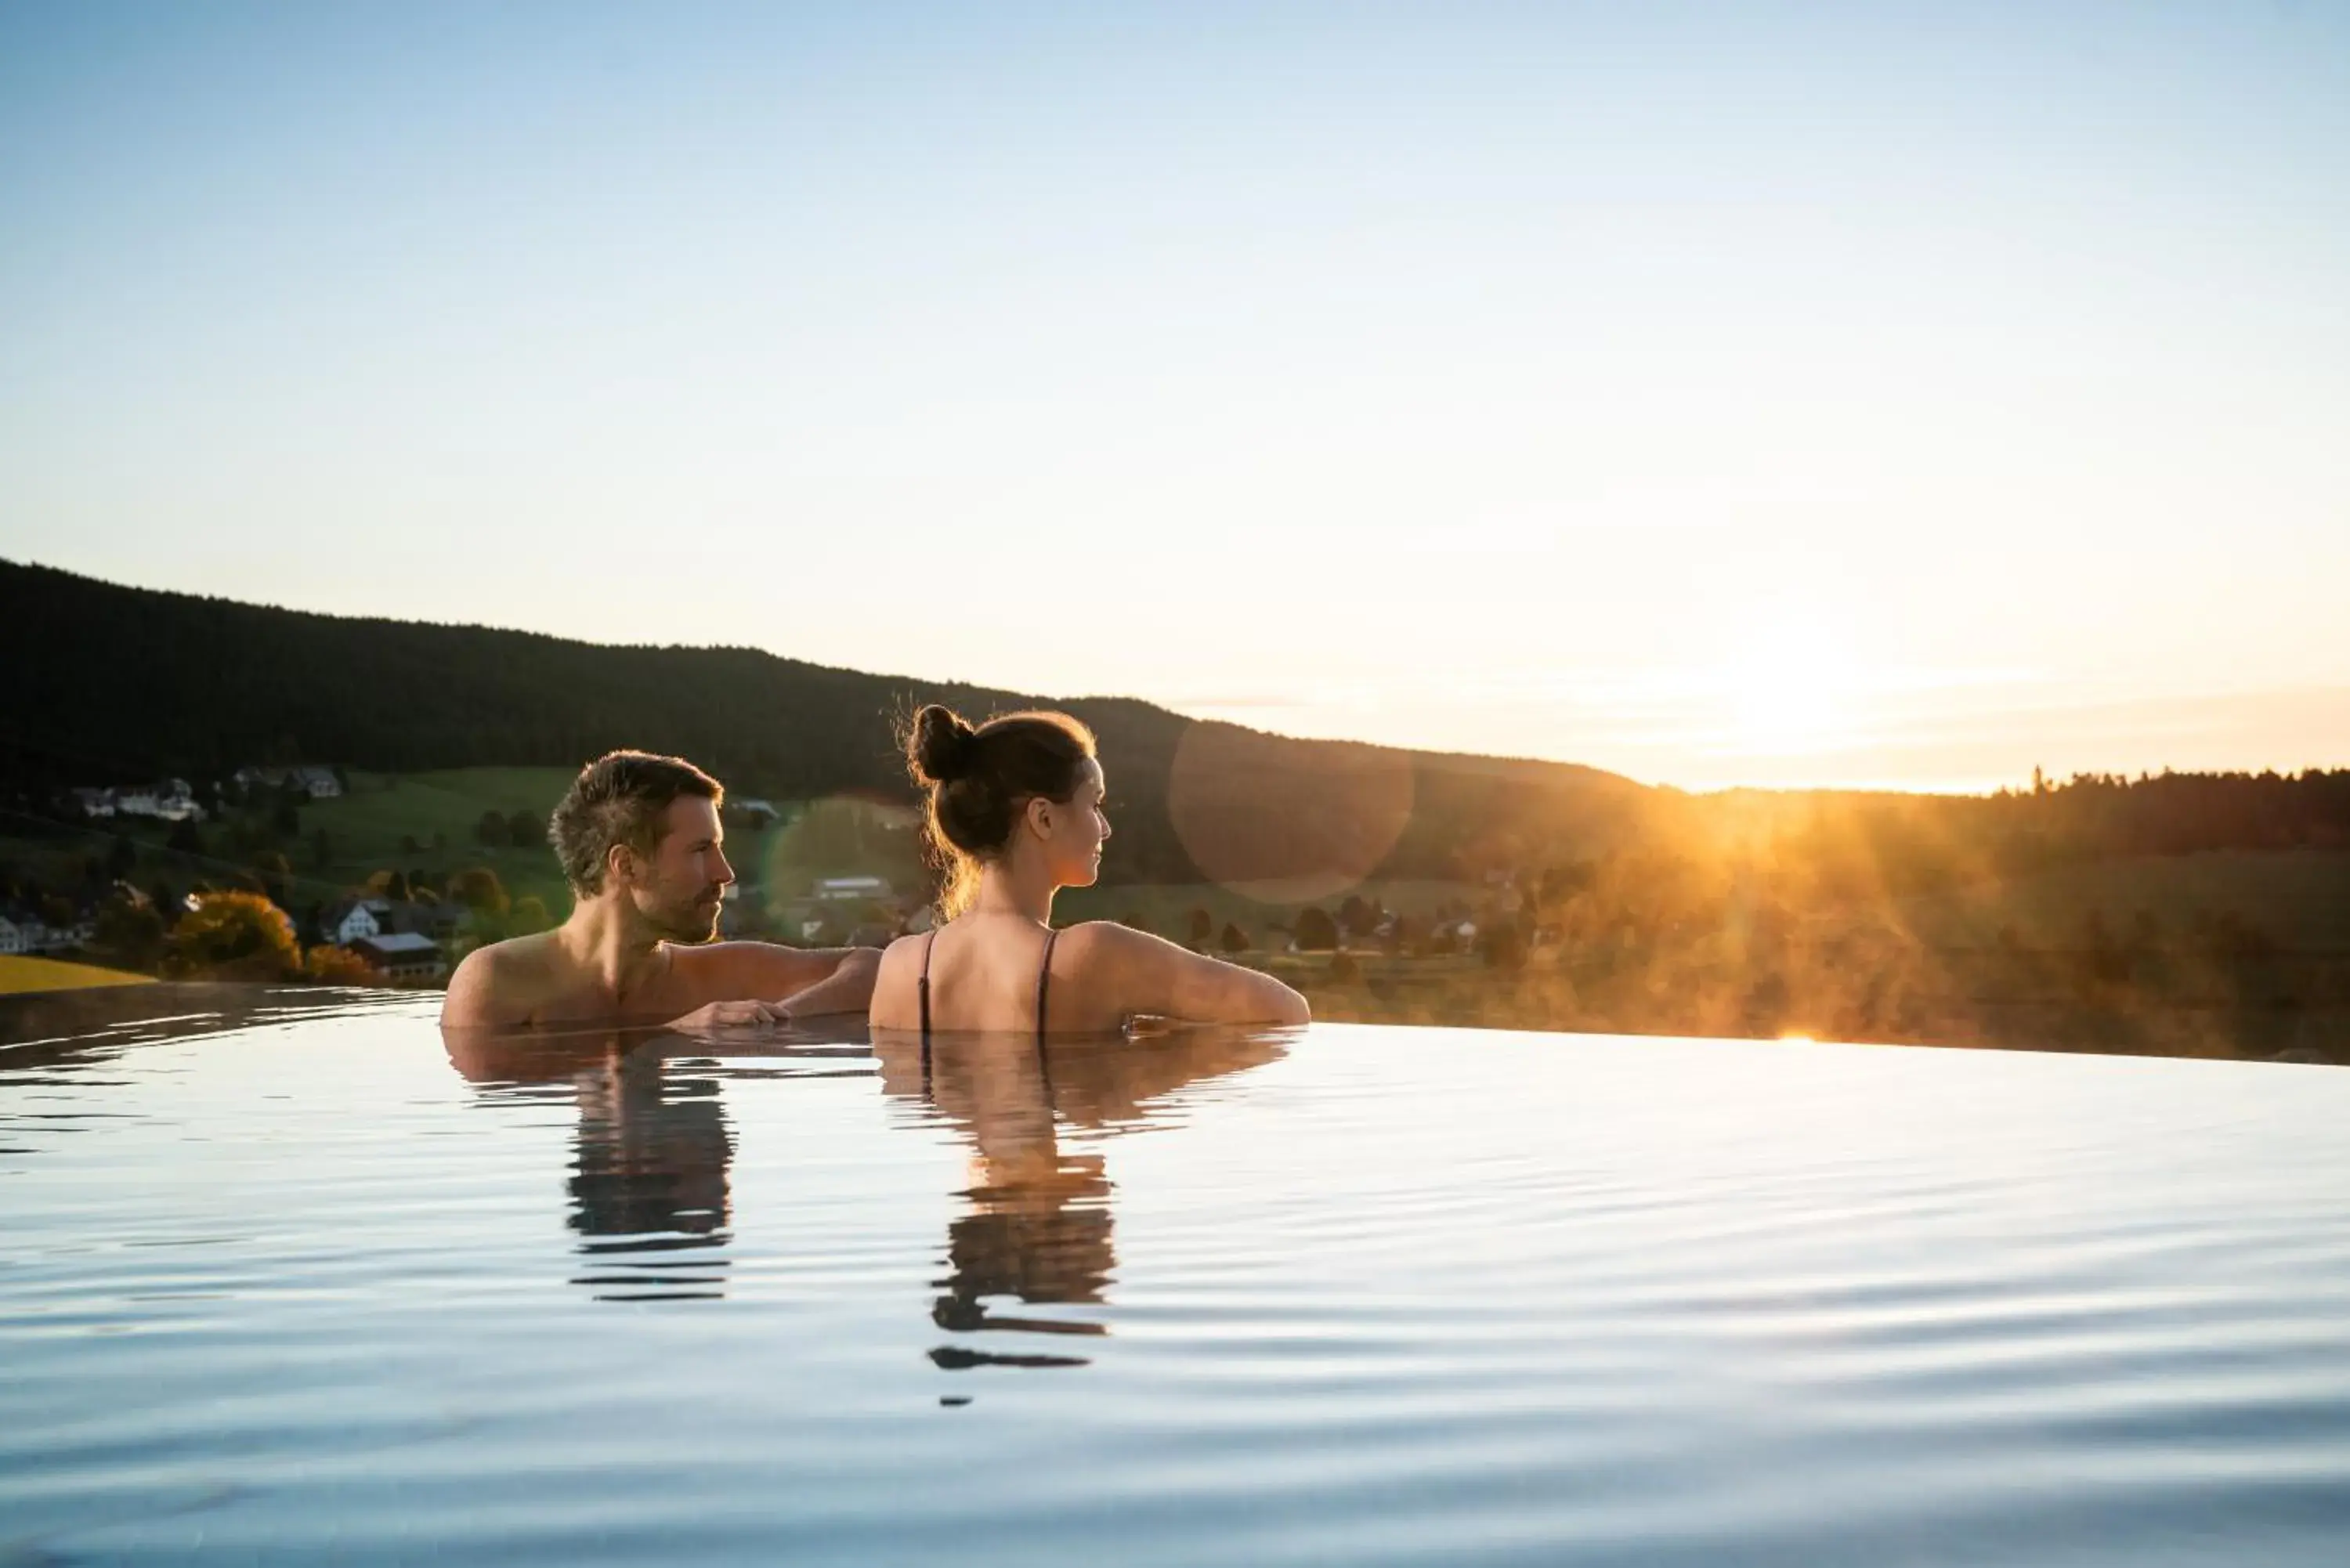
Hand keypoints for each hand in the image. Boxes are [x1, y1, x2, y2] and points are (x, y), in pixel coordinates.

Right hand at [667, 999, 789, 1032]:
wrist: (666, 1033)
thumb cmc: (690, 1031)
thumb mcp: (711, 1022)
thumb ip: (728, 1021)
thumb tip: (753, 1026)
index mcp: (722, 1007)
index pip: (753, 1004)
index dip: (772, 1008)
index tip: (787, 1015)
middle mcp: (719, 1009)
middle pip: (753, 1007)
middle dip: (773, 1012)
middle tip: (787, 1020)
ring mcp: (714, 1018)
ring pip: (746, 1014)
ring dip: (763, 1019)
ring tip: (774, 1026)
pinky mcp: (709, 1028)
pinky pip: (733, 1026)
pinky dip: (747, 1027)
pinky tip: (756, 1030)